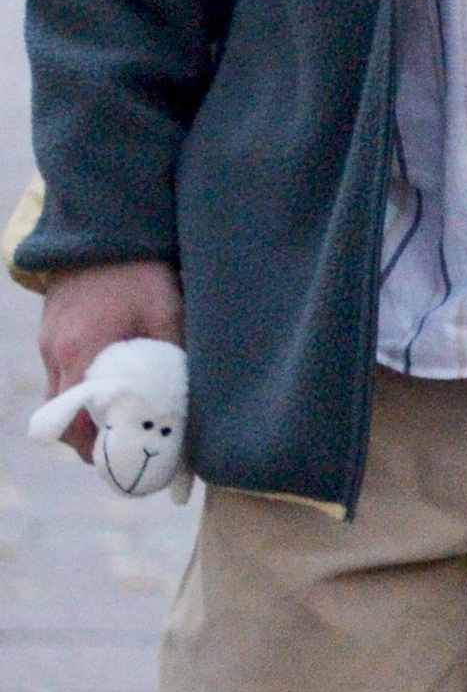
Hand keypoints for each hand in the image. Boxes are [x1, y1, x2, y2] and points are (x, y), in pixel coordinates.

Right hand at [35, 261, 184, 463]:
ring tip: (128, 425)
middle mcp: (57, 355)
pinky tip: (116, 391)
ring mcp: (48, 346)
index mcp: (83, 352)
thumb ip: (174, 358)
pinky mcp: (50, 336)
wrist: (100, 225)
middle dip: (96, 445)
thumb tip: (194, 406)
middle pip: (64, 426)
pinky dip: (83, 396)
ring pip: (60, 406)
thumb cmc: (139, 268)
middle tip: (135, 451)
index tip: (135, 465)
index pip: (79, 427)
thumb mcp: (168, 309)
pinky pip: (61, 381)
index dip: (104, 454)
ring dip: (89, 421)